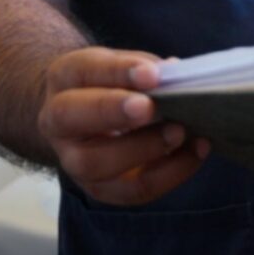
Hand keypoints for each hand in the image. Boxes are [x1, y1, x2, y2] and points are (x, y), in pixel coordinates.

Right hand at [38, 47, 207, 204]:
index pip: (86, 70)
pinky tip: (195, 153)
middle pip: (73, 118)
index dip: (119, 72)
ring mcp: (73, 161)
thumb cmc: (110, 82)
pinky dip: (167, 174)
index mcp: (66, 77)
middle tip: (152, 107)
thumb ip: (145, 67)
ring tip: (181, 132)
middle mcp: (59, 121)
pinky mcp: (99, 188)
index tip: (152, 75)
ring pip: (97, 163)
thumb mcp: (122, 63)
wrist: (83, 114)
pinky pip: (130, 191)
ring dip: (145, 149)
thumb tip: (175, 73)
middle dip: (115, 112)